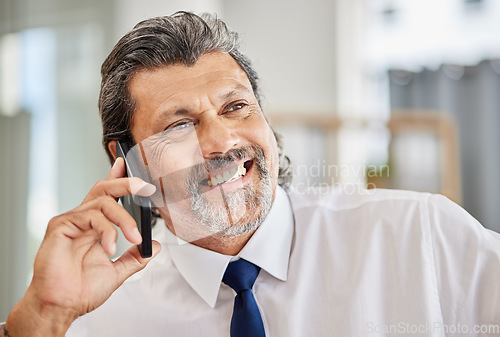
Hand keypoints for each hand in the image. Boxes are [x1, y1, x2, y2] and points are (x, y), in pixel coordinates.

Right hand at [4, 158, 160, 336]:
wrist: (61, 306)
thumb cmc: (81, 290)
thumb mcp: (117, 272)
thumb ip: (135, 257)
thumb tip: (154, 247)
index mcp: (95, 227)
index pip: (108, 197)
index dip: (118, 178)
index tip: (128, 165)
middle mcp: (83, 220)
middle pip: (104, 189)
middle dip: (126, 183)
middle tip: (145, 187)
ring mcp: (71, 222)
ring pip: (102, 202)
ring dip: (124, 219)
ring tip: (134, 237)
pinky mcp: (60, 226)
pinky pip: (90, 216)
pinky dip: (106, 230)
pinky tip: (110, 248)